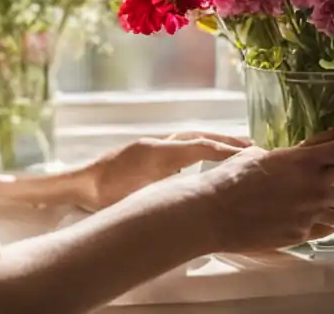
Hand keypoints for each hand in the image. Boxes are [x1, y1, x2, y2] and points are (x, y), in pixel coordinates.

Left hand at [75, 132, 248, 211]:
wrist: (80, 182)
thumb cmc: (105, 194)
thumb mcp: (137, 197)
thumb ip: (165, 191)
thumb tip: (194, 192)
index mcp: (159, 153)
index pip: (199, 146)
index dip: (225, 150)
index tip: (248, 153)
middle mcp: (159, 143)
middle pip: (200, 136)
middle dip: (227, 141)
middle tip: (253, 146)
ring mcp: (154, 144)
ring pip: (191, 138)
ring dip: (214, 142)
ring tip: (238, 149)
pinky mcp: (150, 150)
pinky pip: (180, 144)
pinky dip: (198, 147)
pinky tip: (208, 158)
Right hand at [191, 128, 333, 252]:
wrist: (213, 214)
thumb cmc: (232, 178)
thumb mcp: (265, 154)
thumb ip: (297, 151)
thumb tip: (320, 145)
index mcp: (304, 161)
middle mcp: (314, 187)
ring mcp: (311, 213)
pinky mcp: (303, 233)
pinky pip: (332, 226)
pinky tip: (329, 213)